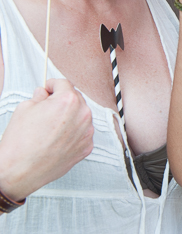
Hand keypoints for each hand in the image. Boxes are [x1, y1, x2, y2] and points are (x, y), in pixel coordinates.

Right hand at [0, 79, 93, 200]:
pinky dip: (73, 133)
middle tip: (47, 108)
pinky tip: (57, 139)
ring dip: (70, 116)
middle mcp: (82, 114)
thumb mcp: (24, 108)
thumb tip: (45, 93)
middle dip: (62, 100)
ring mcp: (87, 132)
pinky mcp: (87, 147)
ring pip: (81, 116)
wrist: (19, 171)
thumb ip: (39, 96)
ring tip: (51, 127)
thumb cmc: (20, 141)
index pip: (64, 83)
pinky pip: (82, 133)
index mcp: (68, 100)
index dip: (52, 85)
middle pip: (75, 98)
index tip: (48, 89)